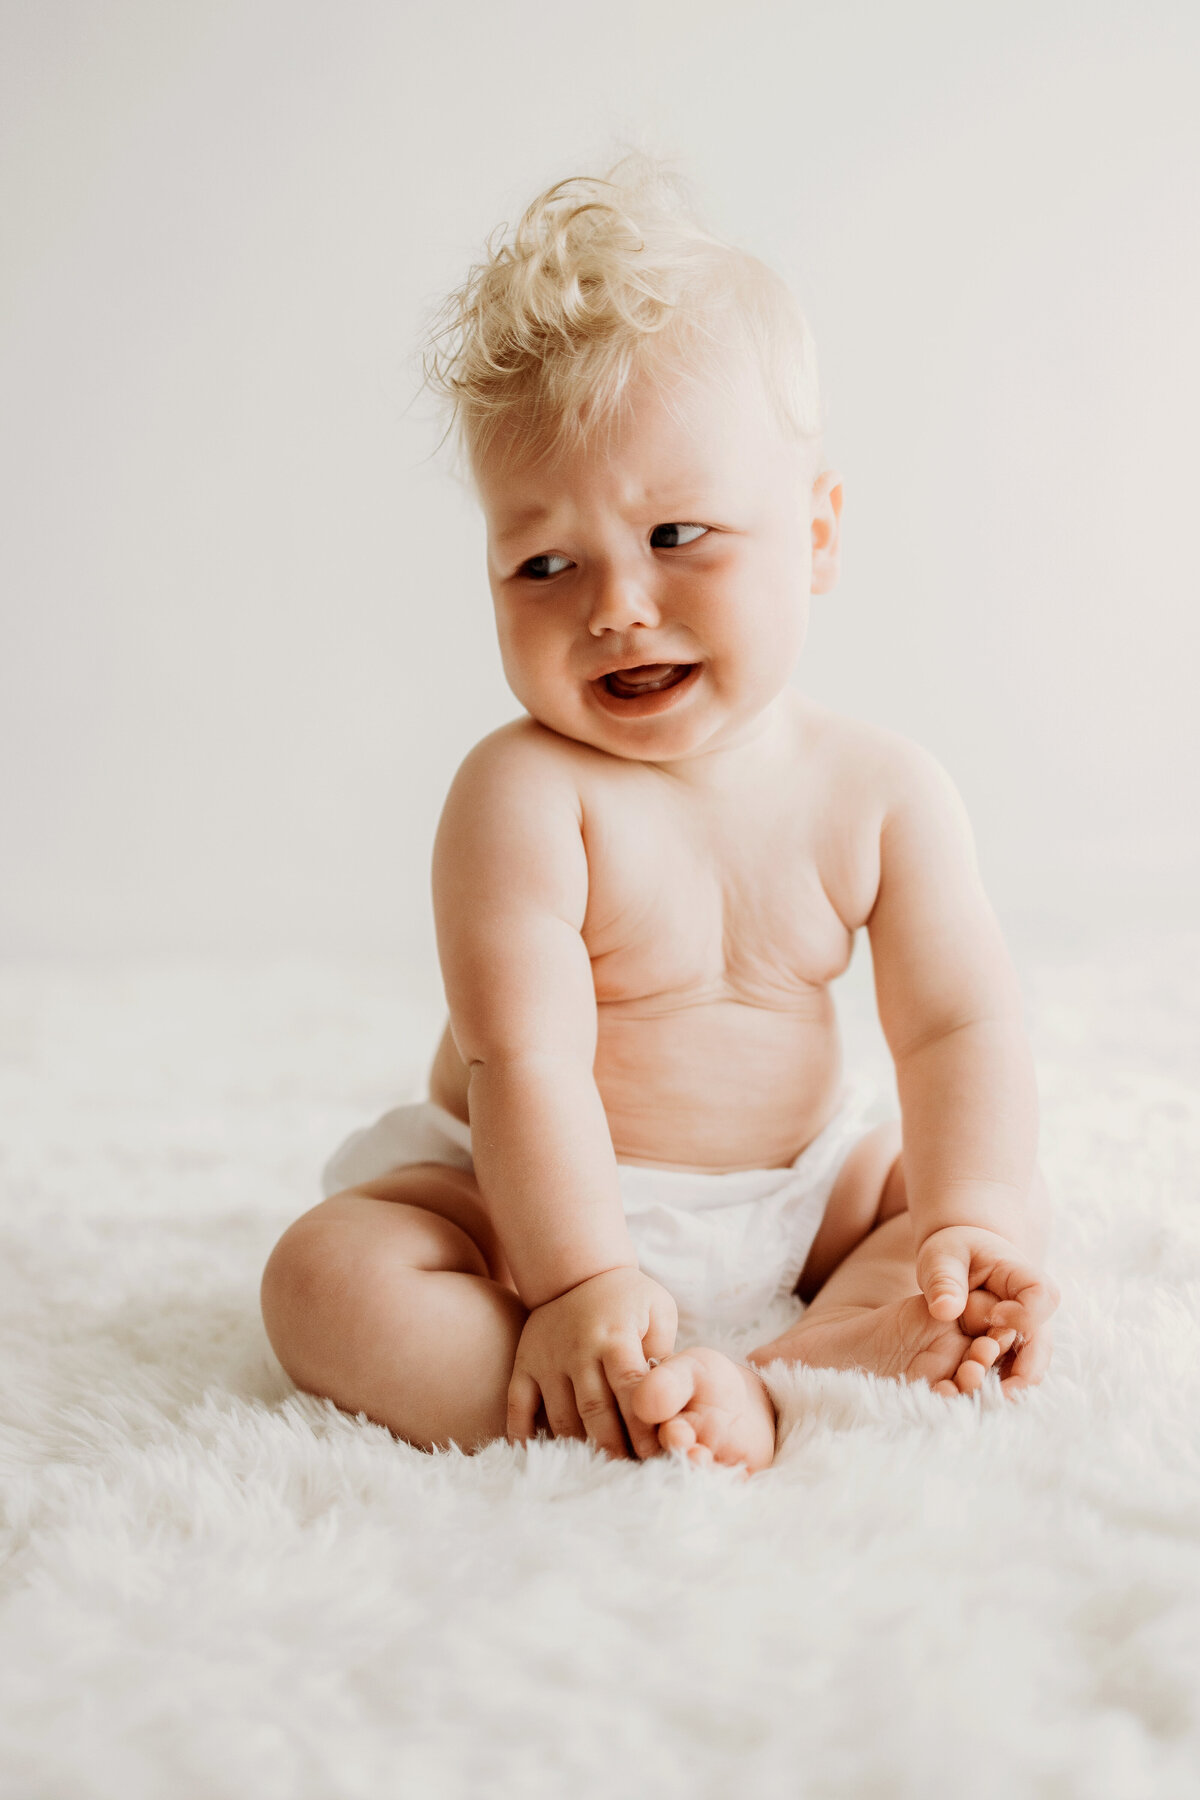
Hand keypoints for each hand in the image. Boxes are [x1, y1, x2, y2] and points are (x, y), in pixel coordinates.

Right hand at [506, 1267, 677, 1459]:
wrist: (575, 1270)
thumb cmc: (628, 1297)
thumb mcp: (658, 1310)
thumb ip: (664, 1354)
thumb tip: (666, 1402)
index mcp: (614, 1336)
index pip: (629, 1390)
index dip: (643, 1427)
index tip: (656, 1455)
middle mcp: (577, 1350)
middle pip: (595, 1411)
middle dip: (614, 1447)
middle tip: (630, 1475)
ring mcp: (546, 1360)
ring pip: (561, 1417)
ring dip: (580, 1450)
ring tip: (599, 1473)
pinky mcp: (524, 1365)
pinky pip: (518, 1407)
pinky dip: (524, 1437)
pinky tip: (539, 1460)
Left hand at [916, 1225, 1059, 1391]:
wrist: (961, 1260)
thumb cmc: (954, 1253)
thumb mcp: (943, 1256)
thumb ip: (944, 1279)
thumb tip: (945, 1310)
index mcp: (1022, 1276)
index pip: (1041, 1296)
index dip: (1023, 1314)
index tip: (993, 1320)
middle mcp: (1032, 1310)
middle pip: (1042, 1342)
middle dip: (1026, 1369)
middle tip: (1005, 1393)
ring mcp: (1024, 1334)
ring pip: (1030, 1365)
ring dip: (1012, 1387)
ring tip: (989, 1406)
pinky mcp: (1010, 1351)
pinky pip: (1010, 1372)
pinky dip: (997, 1389)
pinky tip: (976, 1404)